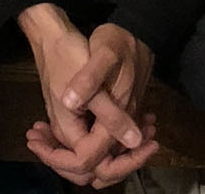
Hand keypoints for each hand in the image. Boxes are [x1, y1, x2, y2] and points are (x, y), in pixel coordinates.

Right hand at [17, 5, 159, 186]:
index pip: (88, 164)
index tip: (149, 145)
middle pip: (91, 169)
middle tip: (151, 142)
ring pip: (97, 156)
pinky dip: (119, 136)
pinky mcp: (79, 117)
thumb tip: (135, 141)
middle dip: (123, 162)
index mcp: (68, 127)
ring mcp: (72, 125)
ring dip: (124, 150)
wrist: (53, 35)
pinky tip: (139, 120)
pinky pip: (97, 139)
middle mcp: (67, 132)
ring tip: (148, 128)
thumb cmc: (69, 54)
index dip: (120, 164)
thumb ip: (111, 115)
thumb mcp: (94, 82)